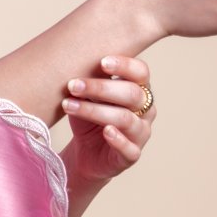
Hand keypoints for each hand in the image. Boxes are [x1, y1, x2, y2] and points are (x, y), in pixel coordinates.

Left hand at [60, 54, 155, 186]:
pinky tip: (105, 132)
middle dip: (101, 88)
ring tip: (70, 106)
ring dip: (96, 111)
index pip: (141, 72)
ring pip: (125, 119)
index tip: (102, 62)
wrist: (84, 152)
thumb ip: (90, 80)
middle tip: (73, 85)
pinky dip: (118, 139)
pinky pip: (129, 148)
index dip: (125, 65)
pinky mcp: (132, 155)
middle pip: (131, 94)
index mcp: (139, 89)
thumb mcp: (87, 95)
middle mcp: (146, 110)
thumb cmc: (89, 116)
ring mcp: (141, 133)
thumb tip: (78, 61)